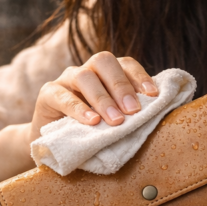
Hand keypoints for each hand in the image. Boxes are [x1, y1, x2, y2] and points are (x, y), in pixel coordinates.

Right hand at [28, 51, 158, 144]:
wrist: (54, 144)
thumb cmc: (90, 131)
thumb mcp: (112, 120)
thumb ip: (128, 113)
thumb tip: (159, 115)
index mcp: (105, 73)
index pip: (124, 63)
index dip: (140, 76)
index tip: (153, 96)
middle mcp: (86, 71)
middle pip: (103, 61)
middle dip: (121, 85)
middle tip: (134, 111)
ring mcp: (65, 80)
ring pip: (84, 76)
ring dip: (103, 98)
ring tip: (116, 121)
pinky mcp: (47, 94)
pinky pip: (62, 96)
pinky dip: (79, 109)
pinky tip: (92, 121)